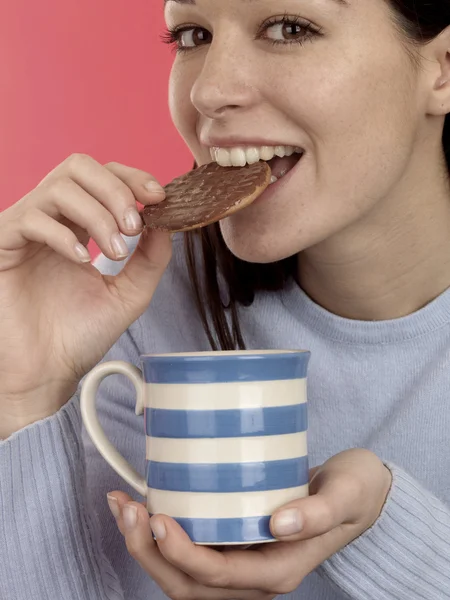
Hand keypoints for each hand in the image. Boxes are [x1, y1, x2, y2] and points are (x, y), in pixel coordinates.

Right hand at [0, 154, 170, 436]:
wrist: (47, 372)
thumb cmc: (81, 335)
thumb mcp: (130, 293)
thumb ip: (151, 258)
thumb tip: (166, 222)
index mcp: (80, 225)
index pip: (105, 177)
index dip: (133, 178)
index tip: (159, 199)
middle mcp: (53, 220)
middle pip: (79, 166)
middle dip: (116, 189)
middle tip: (134, 226)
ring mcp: (25, 229)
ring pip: (58, 187)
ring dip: (97, 213)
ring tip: (115, 251)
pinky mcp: (3, 244)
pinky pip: (31, 219)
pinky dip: (63, 234)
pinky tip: (81, 260)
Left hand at [107, 449, 391, 598]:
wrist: (360, 493)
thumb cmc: (354, 491)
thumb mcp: (346, 495)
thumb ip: (318, 512)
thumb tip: (279, 524)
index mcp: (280, 570)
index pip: (218, 576)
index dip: (182, 553)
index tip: (158, 517)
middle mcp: (255, 575)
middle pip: (189, 584)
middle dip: (150, 552)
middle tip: (128, 509)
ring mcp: (243, 561)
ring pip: (182, 574)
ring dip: (148, 546)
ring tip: (124, 507)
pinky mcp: (235, 541)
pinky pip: (191, 551)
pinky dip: (161, 534)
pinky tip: (147, 504)